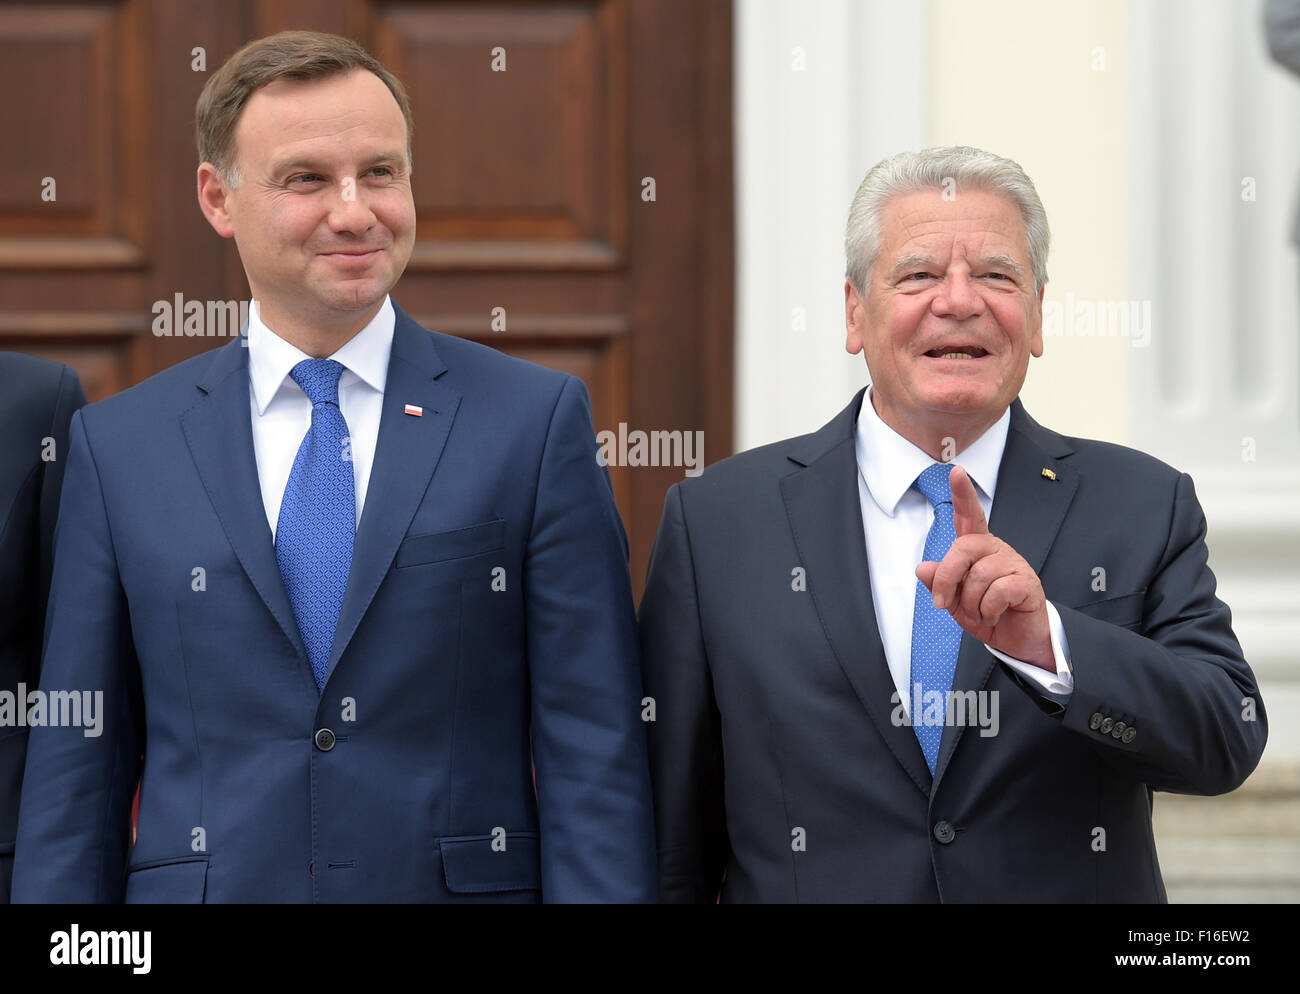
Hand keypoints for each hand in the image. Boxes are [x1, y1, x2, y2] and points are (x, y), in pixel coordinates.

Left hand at [914, 464, 1054, 670]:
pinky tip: (994, 614)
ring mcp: (1013, 564)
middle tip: (942, 603)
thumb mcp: (954, 601)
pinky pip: (997, 592)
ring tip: (979, 613)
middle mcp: (995, 550)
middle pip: (963, 549)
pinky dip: (988, 610)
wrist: (1017, 641)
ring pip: (978, 577)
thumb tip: (922, 567)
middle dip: (946, 579)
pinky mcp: (1027, 582)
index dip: (962, 495)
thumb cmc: (986, 614)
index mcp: (977, 549)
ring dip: (970, 604)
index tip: (956, 471)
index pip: (969, 516)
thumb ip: (939, 583)